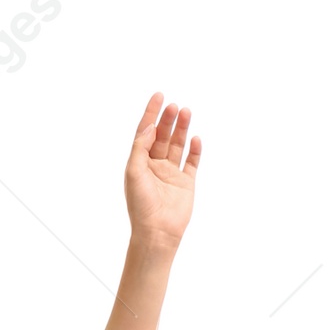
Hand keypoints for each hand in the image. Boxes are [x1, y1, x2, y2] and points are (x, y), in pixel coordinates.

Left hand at [124, 93, 199, 251]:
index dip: (151, 114)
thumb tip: (149, 127)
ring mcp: (171, 174)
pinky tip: (196, 138)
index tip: (158, 96)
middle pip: (162, 136)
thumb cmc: (141, 205)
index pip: (145, 133)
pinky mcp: (186, 184)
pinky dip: (195, 150)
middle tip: (174, 106)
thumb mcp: (134, 172)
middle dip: (167, 120)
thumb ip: (140, 148)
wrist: (157, 232)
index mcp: (139, 164)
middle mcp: (155, 167)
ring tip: (186, 112)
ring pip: (177, 145)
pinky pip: (192, 163)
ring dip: (181, 129)